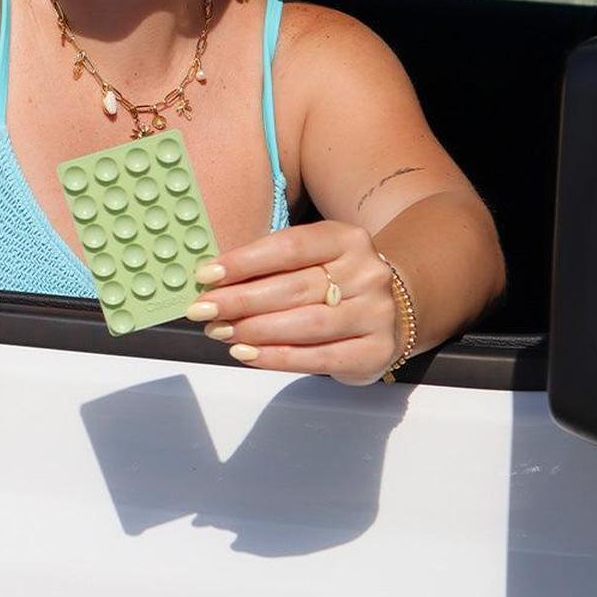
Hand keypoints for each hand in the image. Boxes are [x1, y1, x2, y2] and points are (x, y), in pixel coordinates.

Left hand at [185, 222, 400, 385]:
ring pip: (307, 324)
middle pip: (294, 288)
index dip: (245, 261)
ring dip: (255, 330)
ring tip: (220, 332)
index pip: (289, 247)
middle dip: (241, 300)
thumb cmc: (333, 281)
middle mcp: (366, 273)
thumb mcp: (310, 260)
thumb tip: (212, 282)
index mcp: (346, 239)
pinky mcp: (375, 351)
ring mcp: (375, 313)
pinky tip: (247, 355)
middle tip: (202, 310)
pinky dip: (277, 358)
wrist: (393, 309)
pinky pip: (319, 357)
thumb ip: (270, 266)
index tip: (206, 275)